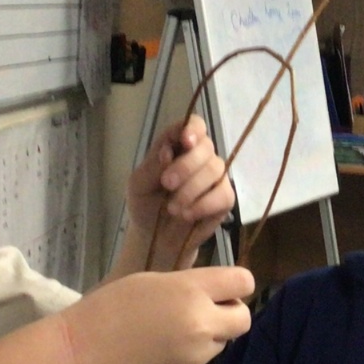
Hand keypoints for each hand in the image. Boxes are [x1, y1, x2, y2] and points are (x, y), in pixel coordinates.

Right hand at [57, 266, 252, 363]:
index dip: (236, 285)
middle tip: (206, 312)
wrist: (83, 353)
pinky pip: (202, 361)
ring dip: (209, 336)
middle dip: (231, 314)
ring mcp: (196, 354)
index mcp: (191, 290)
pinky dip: (190, 354)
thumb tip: (215, 293)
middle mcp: (201, 322)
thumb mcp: (153, 281)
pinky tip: (162, 351)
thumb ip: (189, 286)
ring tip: (173, 333)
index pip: (244, 282)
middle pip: (244, 318)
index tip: (222, 290)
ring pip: (223, 341)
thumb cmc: (110, 307)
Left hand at [126, 115, 235, 268]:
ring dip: (191, 189)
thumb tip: (169, 151)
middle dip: (186, 165)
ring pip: (215, 170)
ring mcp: (215, 178)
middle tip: (167, 184)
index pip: (194, 125)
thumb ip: (153, 166)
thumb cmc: (146, 204)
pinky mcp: (224, 199)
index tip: (185, 141)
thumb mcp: (139, 184)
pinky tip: (188, 214)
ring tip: (172, 207)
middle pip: (206, 147)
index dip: (192, 129)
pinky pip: (223, 194)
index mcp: (178, 146)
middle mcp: (200, 157)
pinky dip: (203, 205)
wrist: (154, 238)